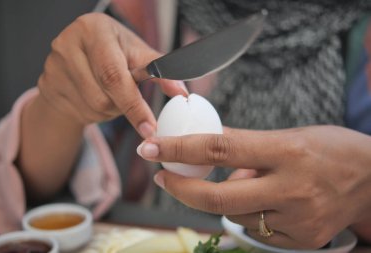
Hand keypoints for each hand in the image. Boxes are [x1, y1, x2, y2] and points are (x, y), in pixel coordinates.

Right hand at [38, 13, 186, 137]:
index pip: (114, 75)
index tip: (150, 127)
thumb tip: (181, 93)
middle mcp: (69, 44)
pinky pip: (80, 112)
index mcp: (94, 30)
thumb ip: (160, 71)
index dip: (134, 105)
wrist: (76, 60)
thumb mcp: (136, 54)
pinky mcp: (46, 84)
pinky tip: (95, 97)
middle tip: (129, 100)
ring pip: (93, 108)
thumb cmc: (111, 54)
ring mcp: (54, 66)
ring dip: (110, 110)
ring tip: (111, 93)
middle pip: (103, 96)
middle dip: (123, 106)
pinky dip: (96, 113)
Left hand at [137, 126, 370, 248]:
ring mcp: (297, 221)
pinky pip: (256, 230)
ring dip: (222, 200)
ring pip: (235, 215)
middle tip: (163, 177)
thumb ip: (248, 150)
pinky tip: (265, 202)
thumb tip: (210, 159)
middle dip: (180, 188)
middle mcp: (291, 189)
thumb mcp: (289, 137)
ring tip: (243, 184)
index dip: (179, 149)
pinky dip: (249, 214)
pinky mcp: (301, 242)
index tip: (151, 147)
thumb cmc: (329, 149)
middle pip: (217, 196)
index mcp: (287, 151)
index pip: (219, 149)